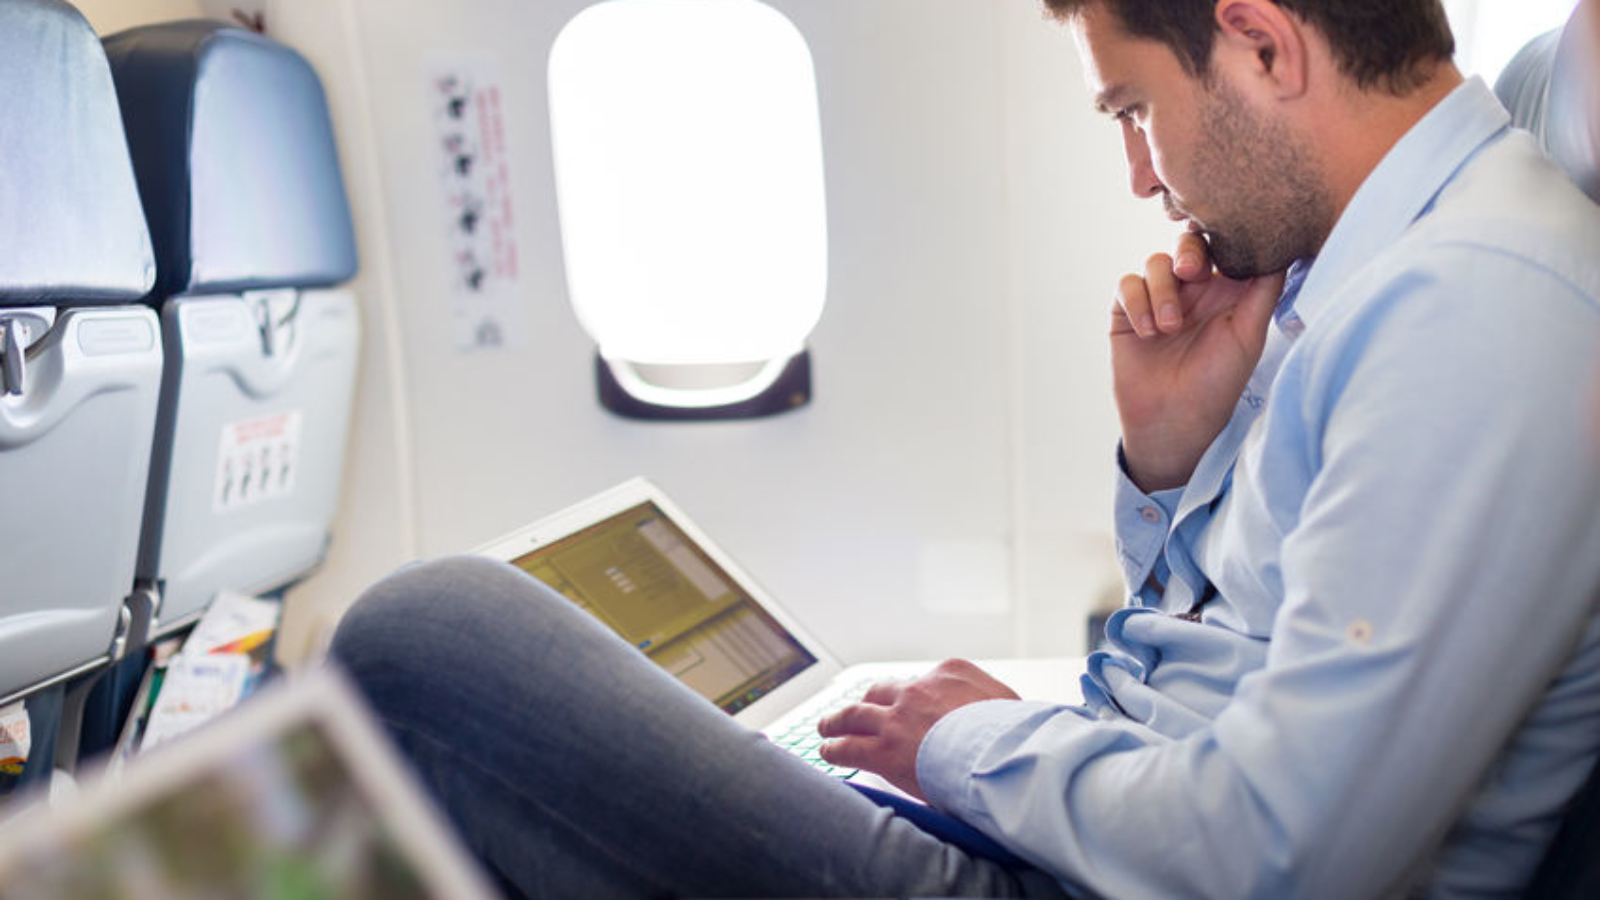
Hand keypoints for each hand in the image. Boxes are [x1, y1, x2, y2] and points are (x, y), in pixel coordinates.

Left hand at [817, 659, 1019, 799]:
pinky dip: (834, 748)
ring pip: (856, 713)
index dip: (914, 696)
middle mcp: (919, 688)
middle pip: (884, 690)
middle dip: (872, 700)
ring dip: (839, 719)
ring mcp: (897, 717)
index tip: (910, 703)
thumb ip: (996, 703)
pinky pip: (848, 746)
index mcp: (951, 672)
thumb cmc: (1014, 735)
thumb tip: (1005, 714)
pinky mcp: (883, 748)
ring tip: (828, 725)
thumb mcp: (1012, 705)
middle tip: (863, 707)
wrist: (1002, 755)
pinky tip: (827, 751)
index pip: (924, 680)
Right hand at [1112, 232, 1286, 491]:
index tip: (1223, 255)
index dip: (1220, 239)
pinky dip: (1137, 303)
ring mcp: (1158, 298)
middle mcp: (1192, 290)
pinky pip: (1127, 285)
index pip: (1223, 246)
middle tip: (1189, 273)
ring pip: (1155, 263)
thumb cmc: (1218, 383)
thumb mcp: (1250, 334)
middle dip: (1187, 252)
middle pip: (1187, 243)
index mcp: (1226, 290)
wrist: (1174, 421)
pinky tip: (1148, 333)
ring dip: (1161, 291)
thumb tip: (1281, 246)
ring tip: (1169, 328)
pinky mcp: (1127, 312)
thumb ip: (1264, 288)